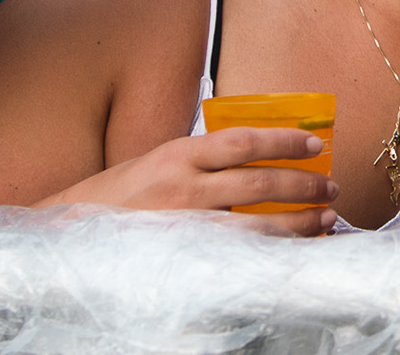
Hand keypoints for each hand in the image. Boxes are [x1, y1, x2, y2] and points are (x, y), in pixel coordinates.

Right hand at [47, 127, 337, 234]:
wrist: (68, 233)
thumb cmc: (117, 197)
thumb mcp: (157, 162)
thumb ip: (201, 161)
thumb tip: (256, 159)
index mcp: (177, 154)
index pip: (242, 140)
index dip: (284, 140)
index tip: (315, 142)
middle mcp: (182, 187)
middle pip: (258, 182)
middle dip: (302, 185)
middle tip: (331, 188)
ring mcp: (182, 226)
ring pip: (254, 225)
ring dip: (296, 223)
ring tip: (324, 220)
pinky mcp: (180, 258)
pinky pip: (236, 256)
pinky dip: (269, 253)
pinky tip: (290, 252)